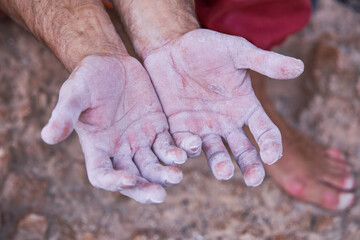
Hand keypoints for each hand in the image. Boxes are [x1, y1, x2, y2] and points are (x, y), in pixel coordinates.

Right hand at [41, 55, 186, 202]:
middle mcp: (120, 149)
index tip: (128, 179)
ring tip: (177, 173)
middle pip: (134, 178)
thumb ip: (64, 115)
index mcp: (98, 147)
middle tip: (159, 194)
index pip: (103, 175)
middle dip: (145, 187)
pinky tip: (190, 149)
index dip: (114, 182)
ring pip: (154, 164)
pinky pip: (170, 143)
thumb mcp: (73, 93)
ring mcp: (141, 139)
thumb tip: (47, 137)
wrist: (110, 61)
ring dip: (166, 172)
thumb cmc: (86, 78)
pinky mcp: (158, 127)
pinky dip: (180, 149)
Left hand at [144, 29, 303, 185]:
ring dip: (220, 165)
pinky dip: (188, 150)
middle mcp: (227, 123)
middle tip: (253, 180)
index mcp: (246, 108)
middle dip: (250, 166)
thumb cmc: (208, 48)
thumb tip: (300, 67)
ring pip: (215, 153)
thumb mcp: (238, 52)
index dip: (271, 145)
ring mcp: (203, 127)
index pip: (266, 132)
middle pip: (243, 151)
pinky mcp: (180, 128)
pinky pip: (185, 145)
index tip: (271, 155)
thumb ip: (265, 62)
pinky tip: (190, 148)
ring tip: (224, 172)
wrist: (173, 47)